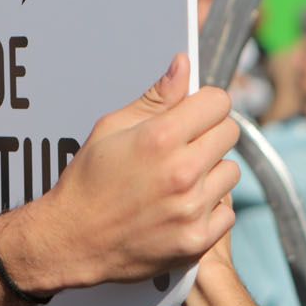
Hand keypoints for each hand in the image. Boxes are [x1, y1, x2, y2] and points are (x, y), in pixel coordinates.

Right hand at [5, 54, 239, 292]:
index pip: (218, 102)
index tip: (194, 114)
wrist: (73, 240)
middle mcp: (182, 172)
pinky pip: (227, 211)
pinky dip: (211, 208)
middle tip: (185, 147)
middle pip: (230, 133)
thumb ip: (155, 98)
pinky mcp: (197, 240)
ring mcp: (192, 209)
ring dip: (212, 172)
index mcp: (161, 138)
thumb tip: (184, 65)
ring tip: (181, 180)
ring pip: (232, 172)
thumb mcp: (111, 128)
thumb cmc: (88, 182)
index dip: (205, 104)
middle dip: (210, 134)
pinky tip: (183, 207)